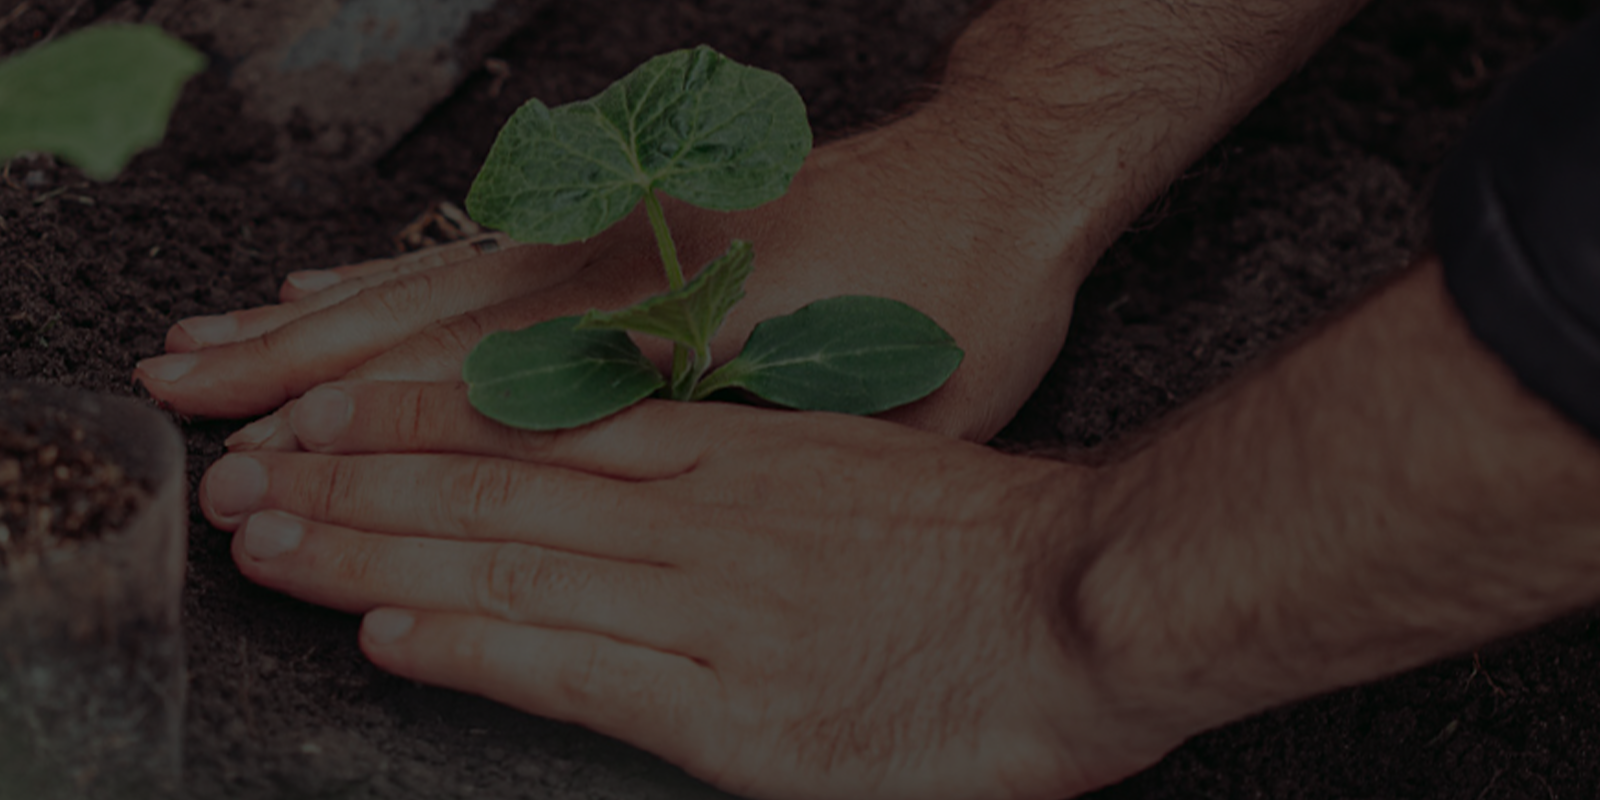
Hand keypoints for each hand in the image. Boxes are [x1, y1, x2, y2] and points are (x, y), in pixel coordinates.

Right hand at [133, 110, 1115, 442]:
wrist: (998, 173)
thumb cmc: (960, 304)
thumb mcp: (880, 416)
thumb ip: (754, 463)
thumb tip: (660, 516)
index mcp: (688, 344)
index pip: (498, 412)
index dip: (378, 453)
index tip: (283, 479)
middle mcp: (628, 280)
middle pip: (433, 338)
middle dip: (303, 380)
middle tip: (194, 414)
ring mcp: (620, 237)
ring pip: (439, 287)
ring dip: (320, 323)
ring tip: (218, 348)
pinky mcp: (628, 214)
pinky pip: (483, 250)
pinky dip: (394, 276)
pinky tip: (333, 291)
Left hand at [197, 379, 1180, 798]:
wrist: (1087, 598)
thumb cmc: (986, 542)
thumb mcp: (850, 461)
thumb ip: (744, 468)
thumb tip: (653, 470)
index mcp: (729, 455)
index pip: (540, 430)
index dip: (418, 423)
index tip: (324, 418)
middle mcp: (700, 518)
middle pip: (497, 494)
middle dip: (359, 485)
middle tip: (246, 482)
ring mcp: (713, 609)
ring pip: (514, 568)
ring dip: (380, 552)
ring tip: (274, 543)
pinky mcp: (739, 711)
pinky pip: (584, 668)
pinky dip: (483, 645)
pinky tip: (397, 630)